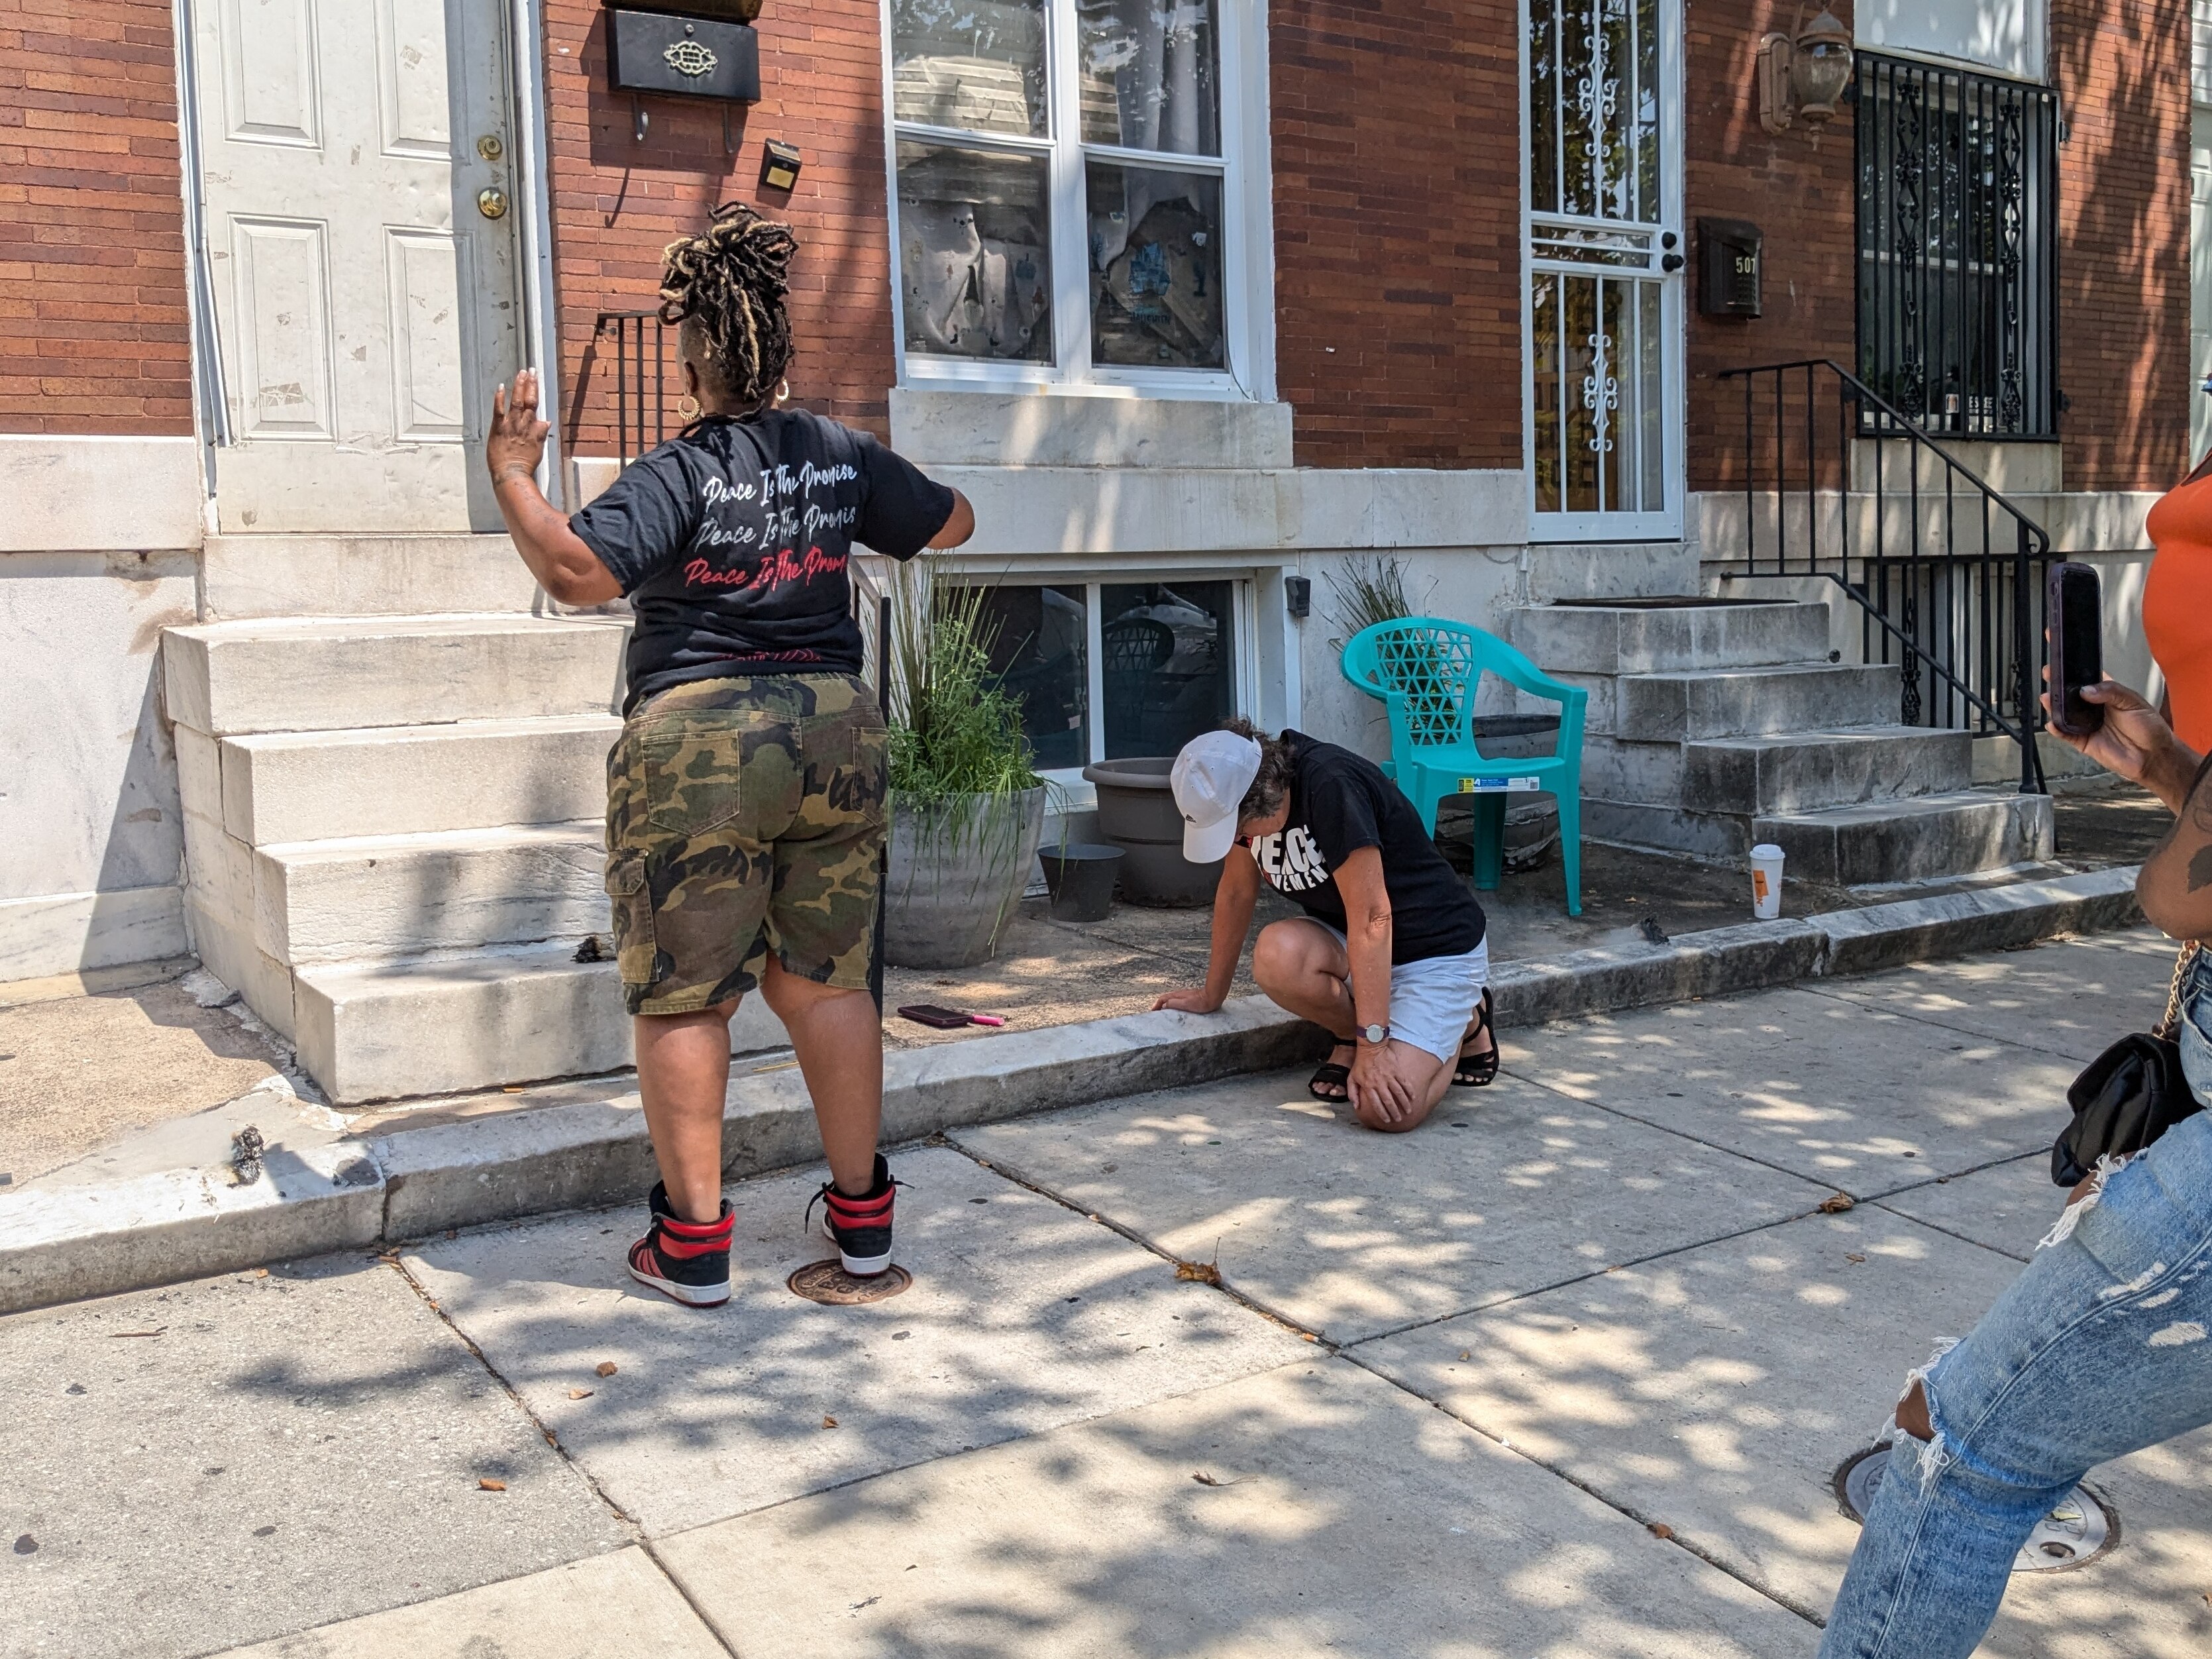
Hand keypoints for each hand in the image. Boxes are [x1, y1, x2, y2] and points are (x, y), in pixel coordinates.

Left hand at [488, 369, 549, 484]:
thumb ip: (540, 434)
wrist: (512, 474)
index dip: (535, 389)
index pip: (535, 405)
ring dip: (519, 386)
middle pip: (529, 399)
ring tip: (521, 373)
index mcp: (534, 428)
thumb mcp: (538, 449)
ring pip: (517, 401)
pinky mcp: (498, 428)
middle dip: (530, 383)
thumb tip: (546, 421)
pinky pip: (499, 410)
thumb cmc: (525, 465)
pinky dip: (500, 398)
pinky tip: (500, 387)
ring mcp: (511, 425)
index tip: (535, 377)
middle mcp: (524, 424)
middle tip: (531, 370)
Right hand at [1152, 987, 1222, 1014]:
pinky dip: (1173, 1007)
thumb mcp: (1185, 1004)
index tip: (1153, 1011)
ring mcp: (1185, 997)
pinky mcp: (1190, 1001)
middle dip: (1160, 1005)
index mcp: (1177, 996)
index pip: (1163, 999)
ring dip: (1166, 1006)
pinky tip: (1176, 1013)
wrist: (1212, 998)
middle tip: (1156, 1014)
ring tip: (1164, 1014)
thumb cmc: (1200, 1002)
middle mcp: (1180, 995)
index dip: (1157, 1004)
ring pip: (1172, 1001)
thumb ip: (1173, 1003)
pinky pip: (1178, 1003)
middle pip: (1166, 999)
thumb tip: (1163, 1006)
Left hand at [1346, 1038, 1419, 1124]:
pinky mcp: (1396, 1070)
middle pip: (1388, 1101)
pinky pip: (1404, 1082)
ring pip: (1398, 1093)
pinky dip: (1409, 1090)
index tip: (1386, 1120)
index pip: (1376, 1103)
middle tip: (1398, 1119)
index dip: (1382, 1113)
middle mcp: (1379, 1083)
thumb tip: (1356, 1106)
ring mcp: (1389, 1076)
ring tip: (1408, 1111)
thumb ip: (1352, 1093)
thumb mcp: (1352, 1078)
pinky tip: (1413, 1097)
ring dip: (1404, 1103)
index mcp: (1368, 1086)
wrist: (1371, 1046)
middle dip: (1394, 1112)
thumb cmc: (1360, 1063)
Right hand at [2040, 676, 2192, 805]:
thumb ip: (2111, 692)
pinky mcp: (2083, 741)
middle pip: (2071, 694)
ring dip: (2054, 705)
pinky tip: (2052, 723)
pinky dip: (2057, 729)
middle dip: (2058, 684)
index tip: (2063, 661)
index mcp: (2107, 693)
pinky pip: (2065, 734)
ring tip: (2047, 698)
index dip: (2075, 670)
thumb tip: (2085, 690)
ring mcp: (2087, 724)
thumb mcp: (2134, 702)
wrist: (2153, 756)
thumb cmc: (2149, 728)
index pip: (2088, 678)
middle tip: (2049, 674)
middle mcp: (2094, 708)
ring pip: (2064, 713)